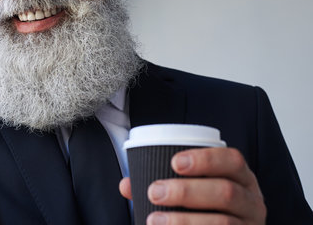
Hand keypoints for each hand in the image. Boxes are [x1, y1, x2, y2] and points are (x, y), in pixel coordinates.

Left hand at [119, 147, 265, 224]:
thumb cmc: (207, 208)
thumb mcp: (194, 192)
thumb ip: (163, 184)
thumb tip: (126, 185)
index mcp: (241, 178)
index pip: (233, 161)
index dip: (206, 159)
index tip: (174, 162)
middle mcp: (252, 201)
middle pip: (226, 192)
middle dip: (187, 191)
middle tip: (154, 192)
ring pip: (223, 223)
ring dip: (185, 221)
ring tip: (154, 220)